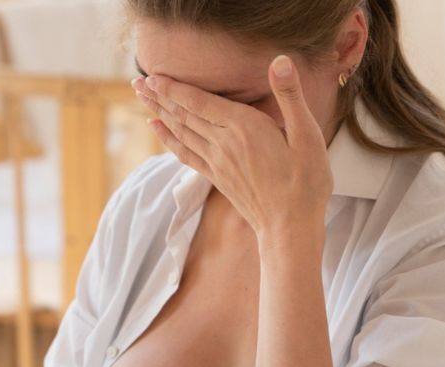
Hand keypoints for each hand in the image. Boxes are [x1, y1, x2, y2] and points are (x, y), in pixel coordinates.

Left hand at [132, 54, 333, 244]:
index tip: (153, 74)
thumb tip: (279, 61)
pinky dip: (168, 139)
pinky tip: (157, 128)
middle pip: (184, 115)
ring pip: (181, 132)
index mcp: (244, 128)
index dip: (174, 88)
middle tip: (136, 81)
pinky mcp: (217, 177)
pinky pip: (185, 153)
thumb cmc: (305, 182)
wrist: (290, 227)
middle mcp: (224, 144)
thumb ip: (290, 97)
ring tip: (141, 97)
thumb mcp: (307, 136)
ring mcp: (217, 162)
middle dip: (159, 96)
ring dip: (159, 112)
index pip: (199, 102)